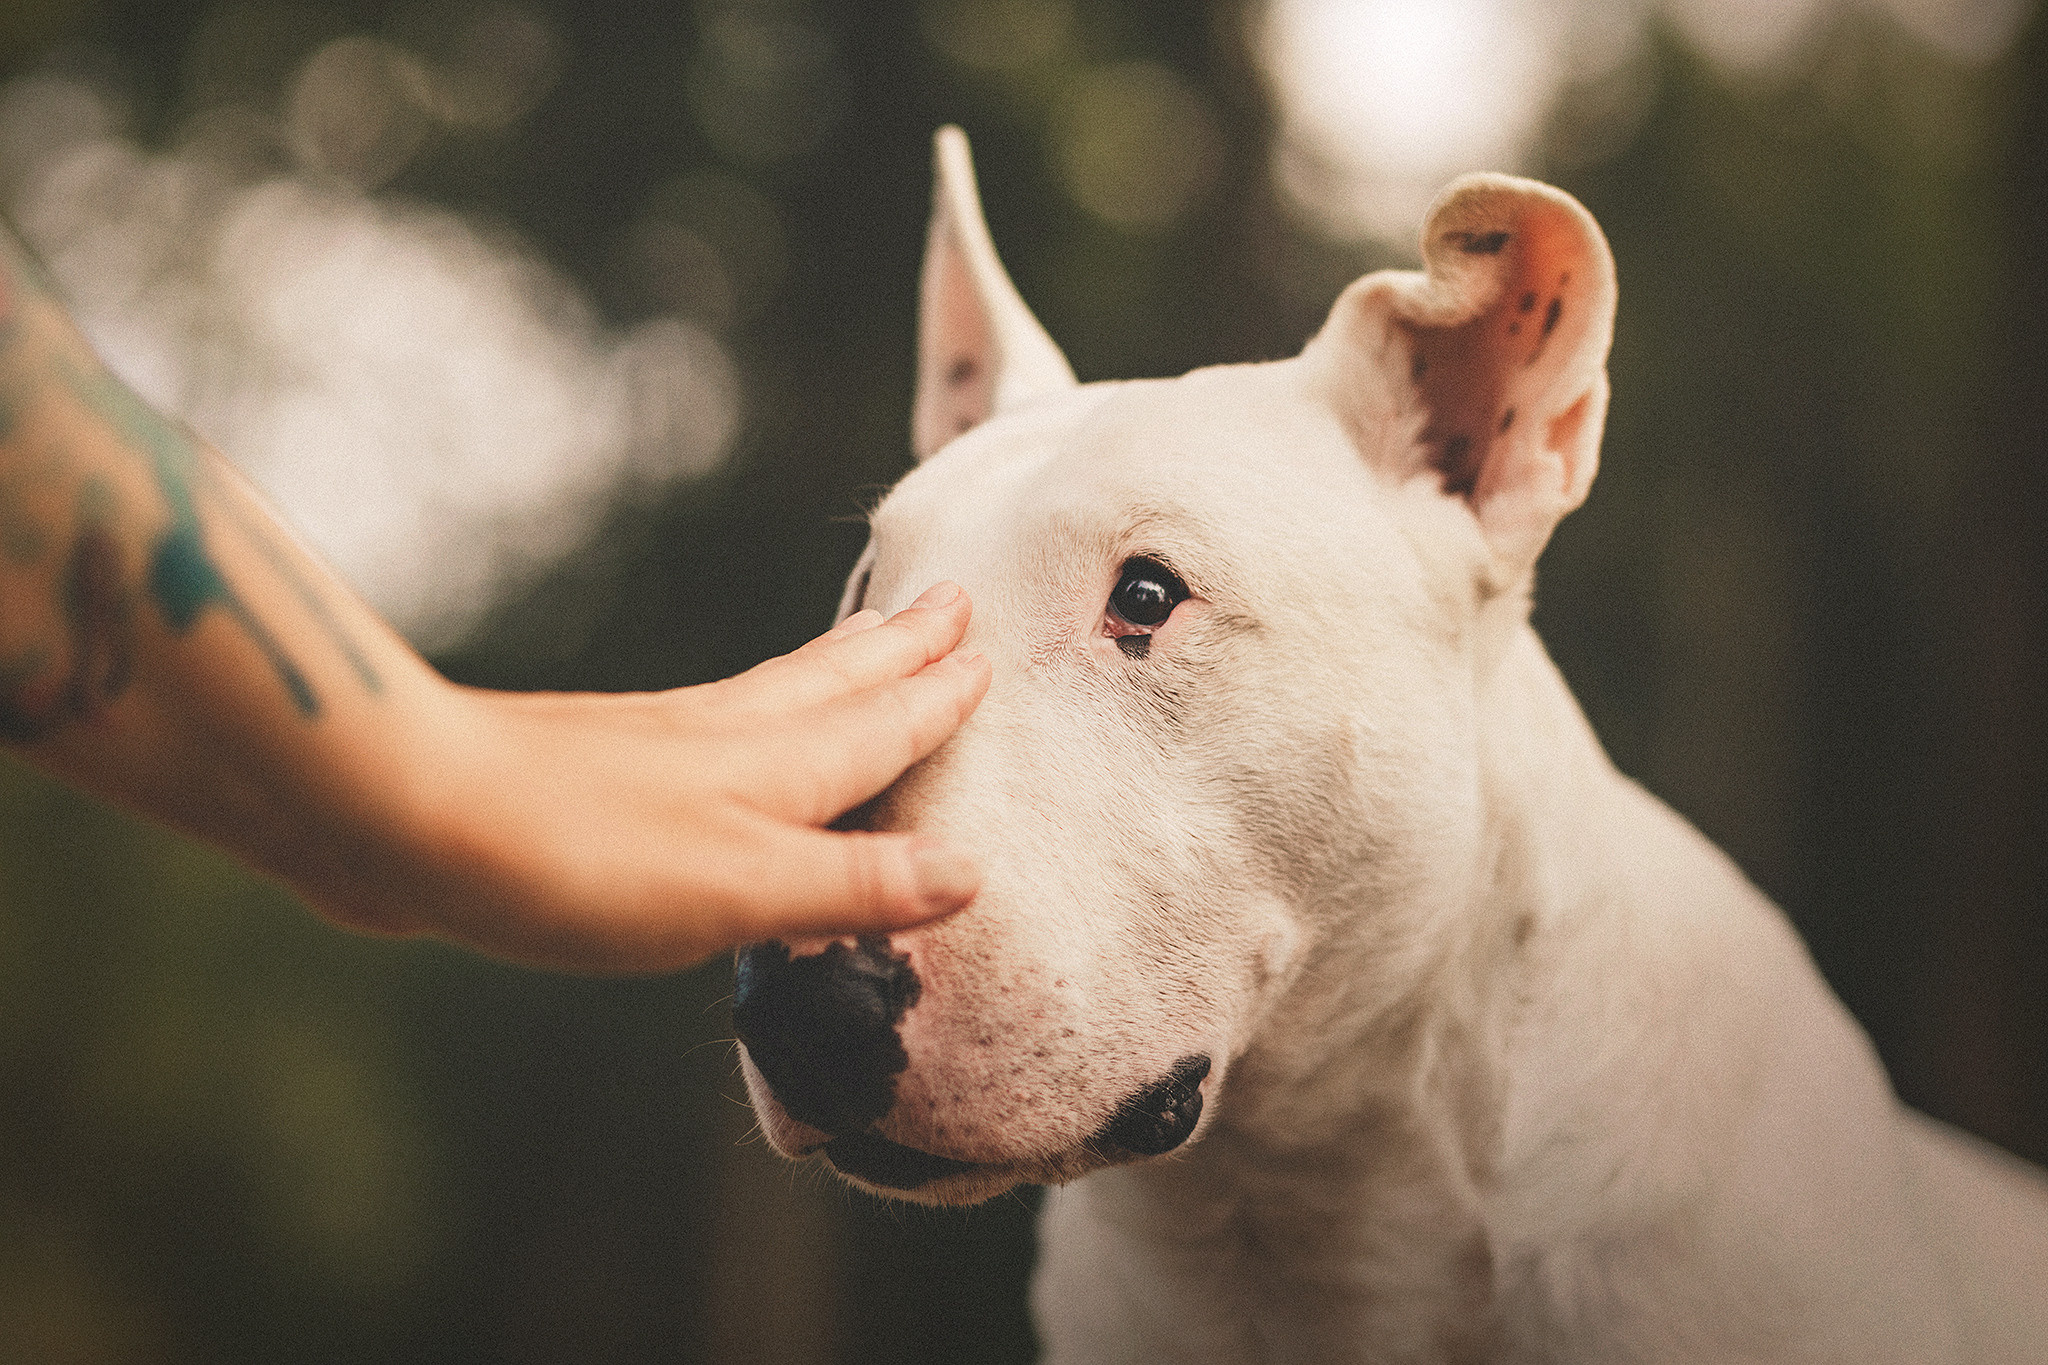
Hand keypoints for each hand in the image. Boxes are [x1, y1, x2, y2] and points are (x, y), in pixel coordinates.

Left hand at [310, 583, 991, 973]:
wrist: (409, 814)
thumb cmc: (580, 855)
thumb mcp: (741, 888)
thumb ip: (854, 883)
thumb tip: (970, 871)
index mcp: (774, 766)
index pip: (880, 723)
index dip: (935, 696)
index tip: (985, 648)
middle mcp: (723, 740)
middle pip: (831, 682)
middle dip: (896, 651)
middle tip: (948, 602)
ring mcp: (656, 746)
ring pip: (772, 695)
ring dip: (831, 668)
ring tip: (863, 642)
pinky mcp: (595, 773)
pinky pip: (710, 730)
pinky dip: (751, 715)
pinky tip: (723, 733)